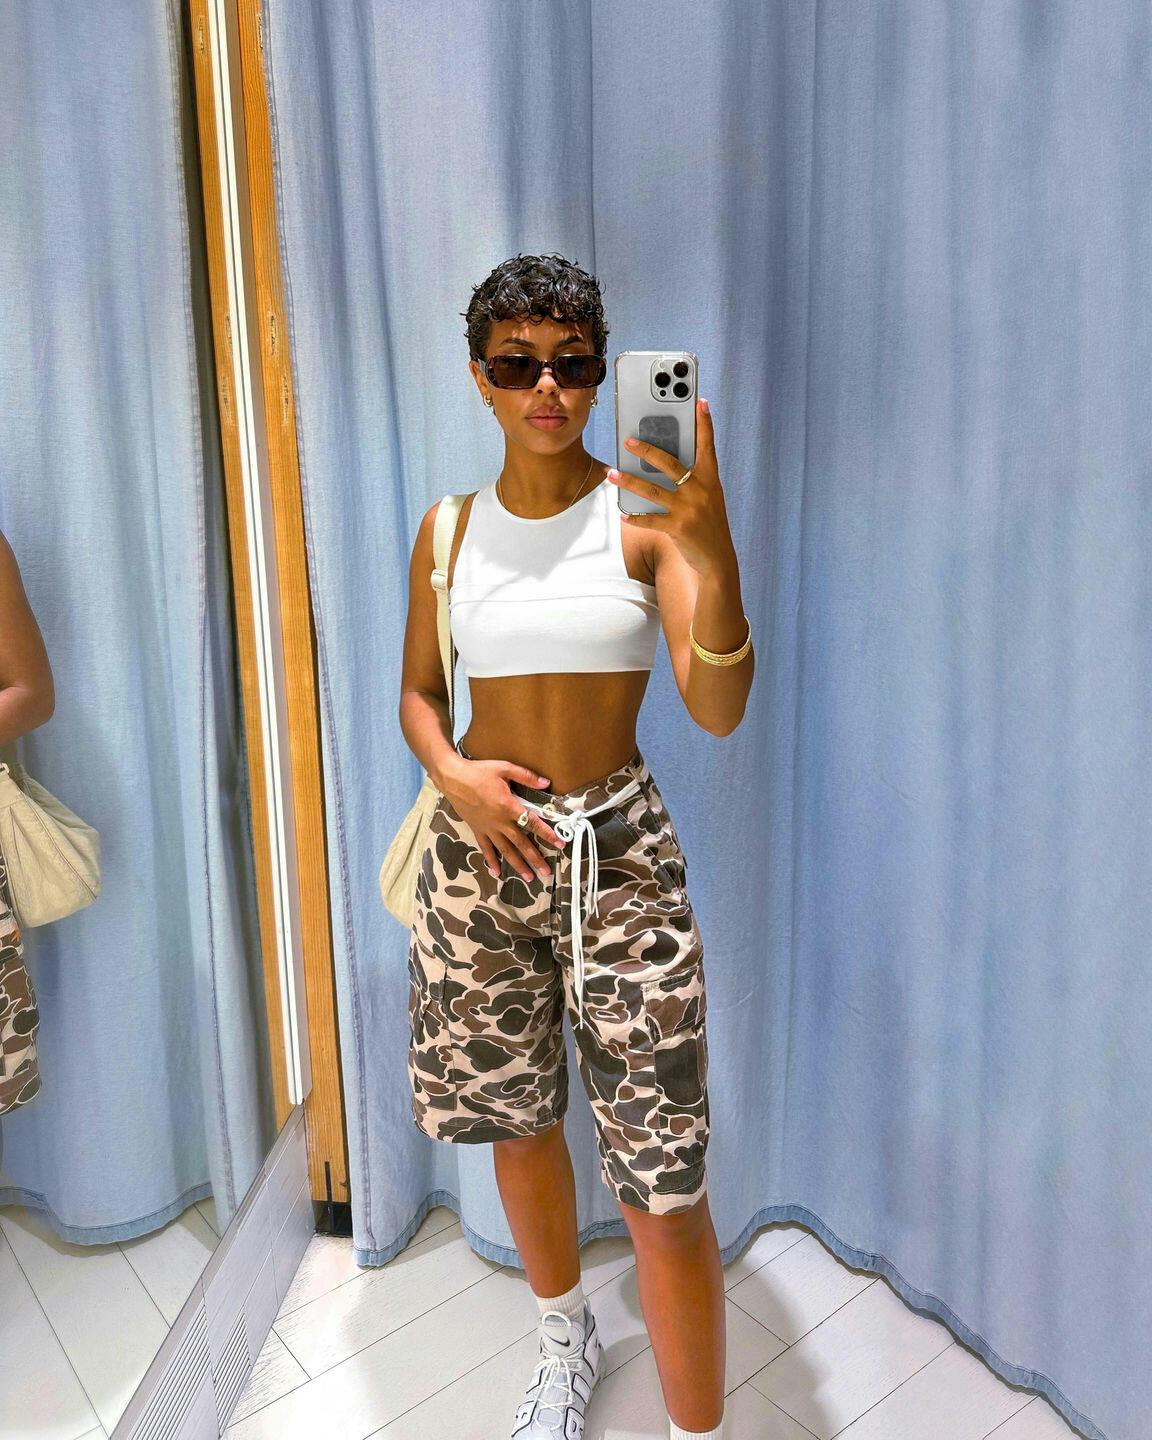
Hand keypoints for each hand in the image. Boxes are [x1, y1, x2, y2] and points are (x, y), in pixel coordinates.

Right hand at [441, 756, 567, 882]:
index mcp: (508, 806)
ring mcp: (488, 828)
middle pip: (521, 843)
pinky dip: (491, 861)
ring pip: (505, 850)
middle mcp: (500, 821)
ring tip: (529, 877)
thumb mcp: (504, 768)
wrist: (453, 778)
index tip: (560, 844)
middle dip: (535, 858)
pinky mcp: (477, 830)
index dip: (547, 833)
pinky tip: (496, 873)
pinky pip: (485, 849)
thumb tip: (546, 783)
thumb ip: (526, 776)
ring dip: (518, 865)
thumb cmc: (479, 772)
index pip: (532, 823)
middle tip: (546, 872)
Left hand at [606, 398, 736, 576]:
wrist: (718, 558)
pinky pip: (650, 520)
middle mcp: (700, 491)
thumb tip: (666, 463)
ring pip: (652, 490)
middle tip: (628, 440)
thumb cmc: (710, 524)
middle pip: (670, 463)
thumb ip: (694, 480)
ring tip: (611, 474)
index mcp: (710, 479)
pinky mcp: (677, 527)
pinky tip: (622, 513)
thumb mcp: (709, 498)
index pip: (707, 446)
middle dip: (646, 450)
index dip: (705, 424)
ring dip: (628, 481)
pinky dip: (635, 517)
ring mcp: (688, 509)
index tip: (701, 402)